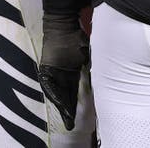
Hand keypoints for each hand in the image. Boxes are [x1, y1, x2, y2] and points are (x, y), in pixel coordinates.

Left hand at [38, 14, 87, 130]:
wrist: (63, 26)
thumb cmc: (77, 37)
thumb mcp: (88, 54)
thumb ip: (91, 65)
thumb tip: (104, 75)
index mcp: (72, 71)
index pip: (73, 90)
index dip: (75, 102)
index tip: (78, 114)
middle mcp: (61, 74)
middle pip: (65, 94)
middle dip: (68, 109)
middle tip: (71, 123)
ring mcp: (52, 72)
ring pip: (57, 92)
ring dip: (62, 105)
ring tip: (67, 117)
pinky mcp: (45, 70)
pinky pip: (50, 85)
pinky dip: (55, 95)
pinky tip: (60, 104)